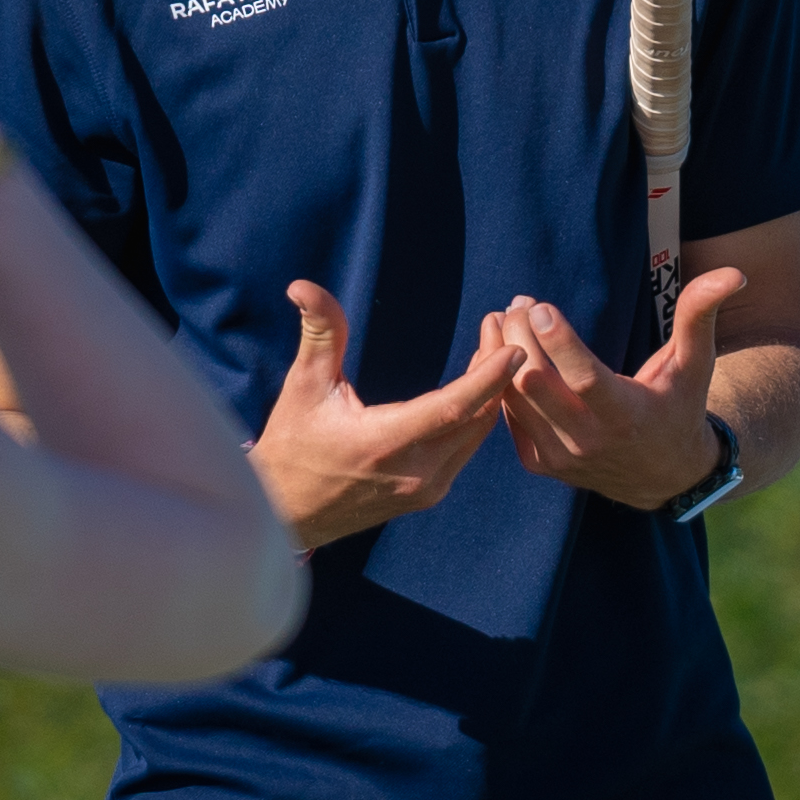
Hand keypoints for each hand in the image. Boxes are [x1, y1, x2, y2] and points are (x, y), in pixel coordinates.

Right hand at [247, 281, 523, 550]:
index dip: (488, 377)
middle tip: (501, 326)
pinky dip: (479, 415)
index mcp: (385, 443)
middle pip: (477, 418)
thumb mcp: (303, 386)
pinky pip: (467, 449)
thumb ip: (319, 333)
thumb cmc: (292, 446)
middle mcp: (415, 473)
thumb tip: (302, 285)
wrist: (286, 514)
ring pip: (476, 435)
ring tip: (494, 347)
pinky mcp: (428, 495)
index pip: (453, 407)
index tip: (514, 346)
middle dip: (496, 371)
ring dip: (491, 393)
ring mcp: (426, 489)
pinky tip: (480, 384)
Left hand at [486, 268, 744, 511]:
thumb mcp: (694, 363)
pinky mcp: (541, 462)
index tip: (540, 305)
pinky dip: (499, 381)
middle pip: (538, 385)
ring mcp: (561, 456)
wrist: (664, 476)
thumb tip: (732, 273)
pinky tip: (500, 348)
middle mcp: (590, 441)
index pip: (585, 380)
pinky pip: (508, 418)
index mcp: (627, 415)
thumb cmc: (680, 405)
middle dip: (522, 337)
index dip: (559, 343)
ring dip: (502, 354)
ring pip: (515, 400)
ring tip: (505, 316)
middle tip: (520, 301)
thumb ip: (700, 315)